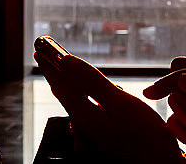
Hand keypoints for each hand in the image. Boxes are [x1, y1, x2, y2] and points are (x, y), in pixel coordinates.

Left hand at [35, 52, 185, 163]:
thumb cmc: (145, 136)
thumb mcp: (121, 103)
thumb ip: (92, 82)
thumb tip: (66, 61)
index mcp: (83, 115)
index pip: (60, 83)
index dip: (51, 64)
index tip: (40, 49)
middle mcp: (82, 125)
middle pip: (64, 93)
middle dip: (55, 73)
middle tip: (45, 56)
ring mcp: (91, 132)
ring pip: (73, 102)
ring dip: (66, 84)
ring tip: (58, 70)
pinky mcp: (101, 136)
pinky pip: (84, 109)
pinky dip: (79, 95)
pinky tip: (82, 93)